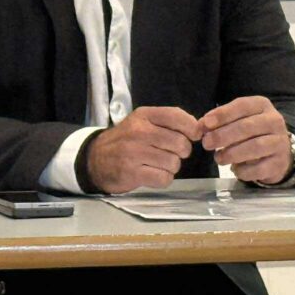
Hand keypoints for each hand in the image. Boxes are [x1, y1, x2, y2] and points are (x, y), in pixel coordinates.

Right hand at [86, 106, 202, 193]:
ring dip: (172, 166)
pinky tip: (153, 174)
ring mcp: (134, 153)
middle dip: (182, 151)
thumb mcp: (142, 122)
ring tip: (159, 164)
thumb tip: (199, 128)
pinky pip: (164, 178)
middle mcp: (139, 132)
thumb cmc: (126, 139)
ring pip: (174, 163)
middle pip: (180, 143)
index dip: (192, 128)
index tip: (194, 136)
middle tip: (172, 153)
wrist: (96, 159)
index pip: (176, 116)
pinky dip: (163, 178)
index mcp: (144, 115)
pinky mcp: (132, 174)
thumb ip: (168, 121)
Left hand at [200, 96, 291, 184]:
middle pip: (247, 127)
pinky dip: (243, 170)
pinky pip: (259, 168)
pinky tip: (234, 169)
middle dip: (223, 135)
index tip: (206, 123)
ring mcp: (279, 142)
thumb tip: (201, 126)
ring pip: (254, 147)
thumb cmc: (252, 132)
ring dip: (232, 153)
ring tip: (218, 158)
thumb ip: (220, 121)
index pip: (242, 106)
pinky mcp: (279, 163)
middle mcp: (275, 121)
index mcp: (262, 105)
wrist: (278, 152)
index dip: (223, 114)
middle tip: (206, 143)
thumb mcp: (238, 120)